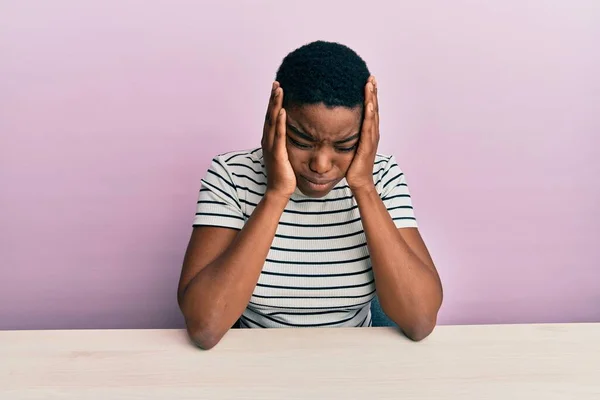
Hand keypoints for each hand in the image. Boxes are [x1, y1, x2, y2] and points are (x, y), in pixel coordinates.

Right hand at [261, 82, 296, 199]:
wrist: (279, 191)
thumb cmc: (284, 174)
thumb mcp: (286, 153)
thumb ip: (288, 142)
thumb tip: (296, 132)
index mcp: (270, 139)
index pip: (271, 116)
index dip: (273, 101)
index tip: (278, 86)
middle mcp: (267, 140)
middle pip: (269, 114)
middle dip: (273, 98)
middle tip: (277, 82)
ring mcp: (271, 146)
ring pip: (272, 121)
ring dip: (275, 105)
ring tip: (279, 89)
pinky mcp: (277, 154)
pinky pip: (279, 135)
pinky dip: (280, 122)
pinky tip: (283, 111)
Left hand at [346, 76, 379, 193]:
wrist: (359, 183)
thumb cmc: (353, 167)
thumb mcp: (349, 146)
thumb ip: (347, 135)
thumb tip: (337, 126)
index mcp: (368, 132)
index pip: (370, 110)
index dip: (369, 95)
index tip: (367, 81)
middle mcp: (372, 133)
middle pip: (374, 108)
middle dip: (372, 92)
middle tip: (370, 77)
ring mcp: (371, 139)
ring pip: (373, 115)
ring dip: (372, 99)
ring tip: (370, 84)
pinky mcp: (367, 146)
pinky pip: (369, 128)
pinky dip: (370, 115)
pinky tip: (369, 104)